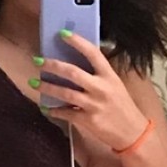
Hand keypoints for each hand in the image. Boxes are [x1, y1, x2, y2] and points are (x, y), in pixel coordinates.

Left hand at [33, 32, 148, 150]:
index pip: (93, 53)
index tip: (62, 33)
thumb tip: (75, 64)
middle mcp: (101, 88)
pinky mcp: (88, 121)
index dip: (77, 42)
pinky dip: (53, 110)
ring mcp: (94, 105)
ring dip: (47, 87)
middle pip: (73, 72)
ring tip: (33, 82)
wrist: (133, 133)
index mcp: (110, 76)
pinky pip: (66, 113)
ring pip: (65, 93)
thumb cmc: (123, 106)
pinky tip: (45, 107)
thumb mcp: (115, 85)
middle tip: (37, 61)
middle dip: (52, 65)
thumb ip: (99, 75)